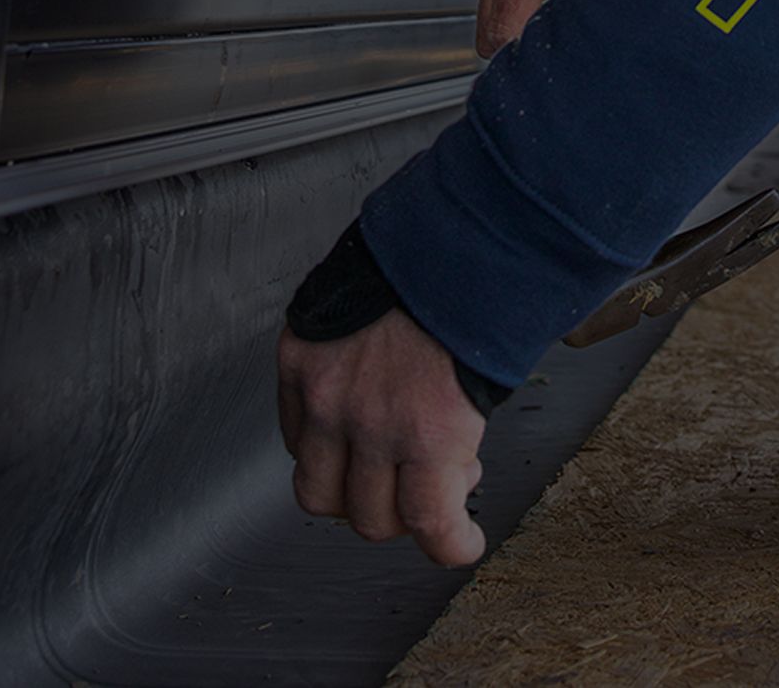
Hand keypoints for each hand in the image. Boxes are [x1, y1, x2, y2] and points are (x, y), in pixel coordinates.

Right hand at [278, 310, 488, 565]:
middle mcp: (371, 423)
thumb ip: (455, 441)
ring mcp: (325, 395)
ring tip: (379, 461)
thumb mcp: (486, 387)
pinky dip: (315, 445)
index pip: (429, 525)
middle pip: (368, 519)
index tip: (457, 542)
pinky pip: (292, 436)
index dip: (448, 545)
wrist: (441, 233)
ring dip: (349, 490)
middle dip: (402, 513)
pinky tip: (344, 428)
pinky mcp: (298, 362)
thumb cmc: (475, 298)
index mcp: (431, 431)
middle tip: (424, 482)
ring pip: (317, 491)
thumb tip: (448, 475)